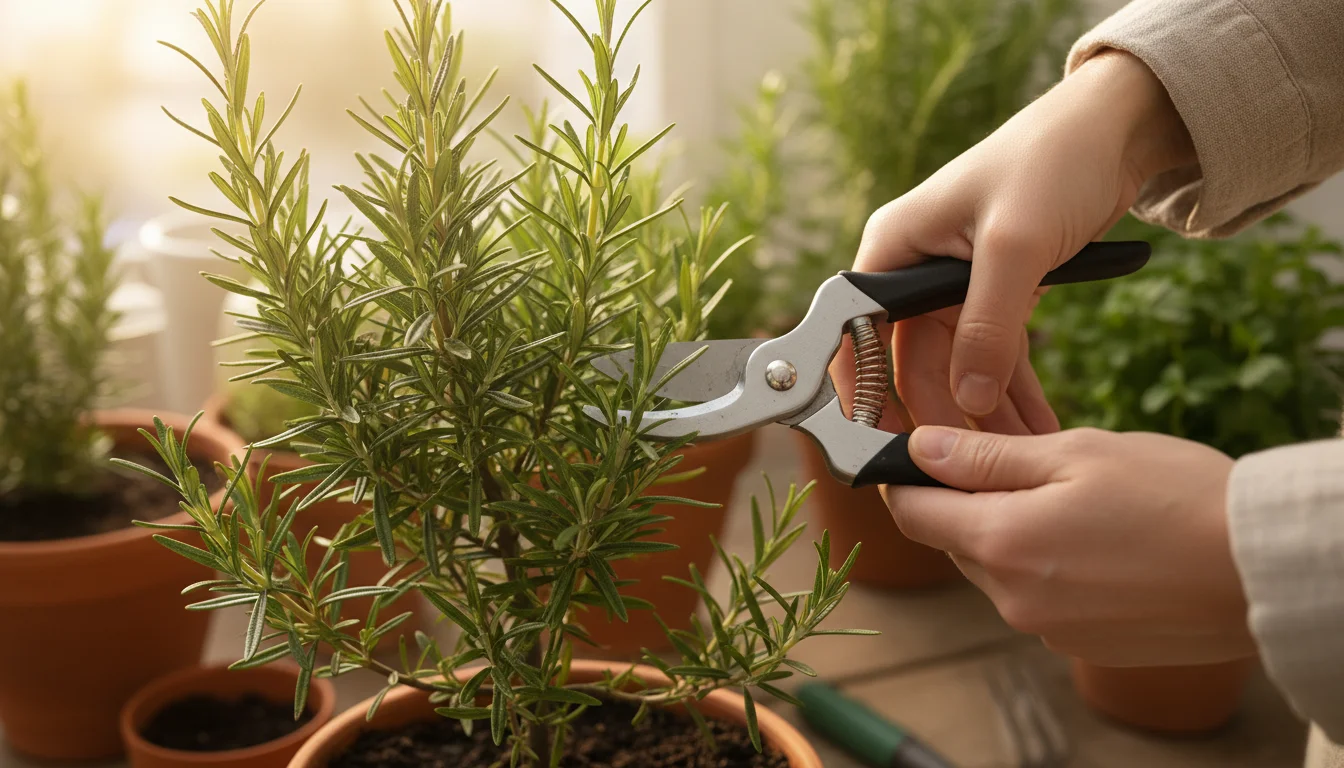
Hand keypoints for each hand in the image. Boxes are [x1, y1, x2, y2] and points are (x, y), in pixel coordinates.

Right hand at [846, 51, 1193, 429]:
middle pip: (909, 366)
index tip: (883, 449)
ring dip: (985, 415)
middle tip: (970, 472)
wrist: (1115, 127)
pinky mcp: (995, 295)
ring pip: (955, 370)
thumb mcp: (1014, 244)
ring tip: (1016, 462)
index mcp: (894, 250)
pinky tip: (1035, 431)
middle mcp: (914, 272)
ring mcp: (954, 287)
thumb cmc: (1052, 160)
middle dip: (943, 419)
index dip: (862, 397)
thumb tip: (970, 399)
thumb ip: (988, 324)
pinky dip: (1013, 392)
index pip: (855, 338)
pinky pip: (994, 357)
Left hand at [886, 425, 1252, 666]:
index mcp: (1001, 543)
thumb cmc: (1177, 496)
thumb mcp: (1076, 453)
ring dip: (1012, 533)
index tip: (918, 450)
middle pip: (954, 540)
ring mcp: (1046, 629)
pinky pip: (1037, 597)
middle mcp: (1012, 598)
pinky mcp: (1080, 645)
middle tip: (1023, 462)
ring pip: (996, 569)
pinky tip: (1099, 541)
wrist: (1263, 567)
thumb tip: (918, 449)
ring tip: (1077, 500)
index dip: (904, 476)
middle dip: (968, 500)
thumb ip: (987, 456)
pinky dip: (1049, 565)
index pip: (912, 512)